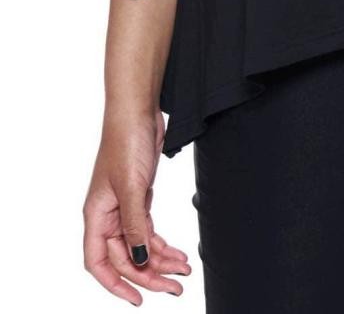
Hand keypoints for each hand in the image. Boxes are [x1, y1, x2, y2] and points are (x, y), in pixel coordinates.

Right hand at [83, 108, 191, 303]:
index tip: (137, 299)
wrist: (138, 112)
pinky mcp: (140, 197)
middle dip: (149, 276)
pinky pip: (148, 230)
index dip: (115, 285)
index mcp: (96, 216)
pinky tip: (177, 253)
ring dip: (161, 261)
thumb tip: (139, 257)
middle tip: (173, 288)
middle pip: (125, 258)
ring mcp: (124, 207)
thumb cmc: (125, 142)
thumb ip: (134, 225)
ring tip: (183, 272)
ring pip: (140, 245)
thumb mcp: (132, 187)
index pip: (99, 263)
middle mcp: (108, 215)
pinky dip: (163, 244)